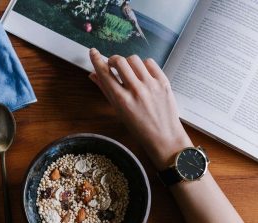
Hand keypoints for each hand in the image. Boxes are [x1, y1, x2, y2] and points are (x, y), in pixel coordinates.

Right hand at [89, 48, 191, 169]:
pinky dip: (143, 65)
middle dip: (113, 60)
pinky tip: (142, 73)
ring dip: (128, 62)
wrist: (164, 137)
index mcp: (122, 100)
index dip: (96, 60)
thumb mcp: (119, 111)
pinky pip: (150, 62)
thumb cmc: (139, 128)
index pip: (104, 73)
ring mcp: (151, 85)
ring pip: (134, 59)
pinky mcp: (163, 82)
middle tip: (113, 65)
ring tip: (129, 71)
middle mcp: (136, 90)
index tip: (93, 52)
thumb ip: (105, 91)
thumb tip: (93, 75)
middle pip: (119, 61)